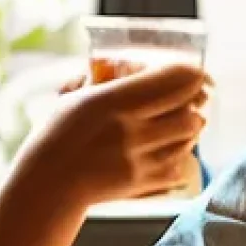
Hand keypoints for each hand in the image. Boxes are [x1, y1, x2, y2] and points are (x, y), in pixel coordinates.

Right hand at [31, 62, 209, 203]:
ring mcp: (139, 157)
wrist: (49, 183)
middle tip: (197, 96)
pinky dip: (181, 152)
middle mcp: (131, 128)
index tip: (195, 72)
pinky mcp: (144, 181)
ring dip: (192, 125)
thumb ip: (102, 78)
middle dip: (197, 100)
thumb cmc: (58, 136)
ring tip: (186, 120)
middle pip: (188, 109)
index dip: (191, 74)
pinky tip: (173, 146)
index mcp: (113, 100)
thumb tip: (128, 63)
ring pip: (189, 135)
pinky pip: (180, 163)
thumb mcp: (76, 98)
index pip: (173, 80)